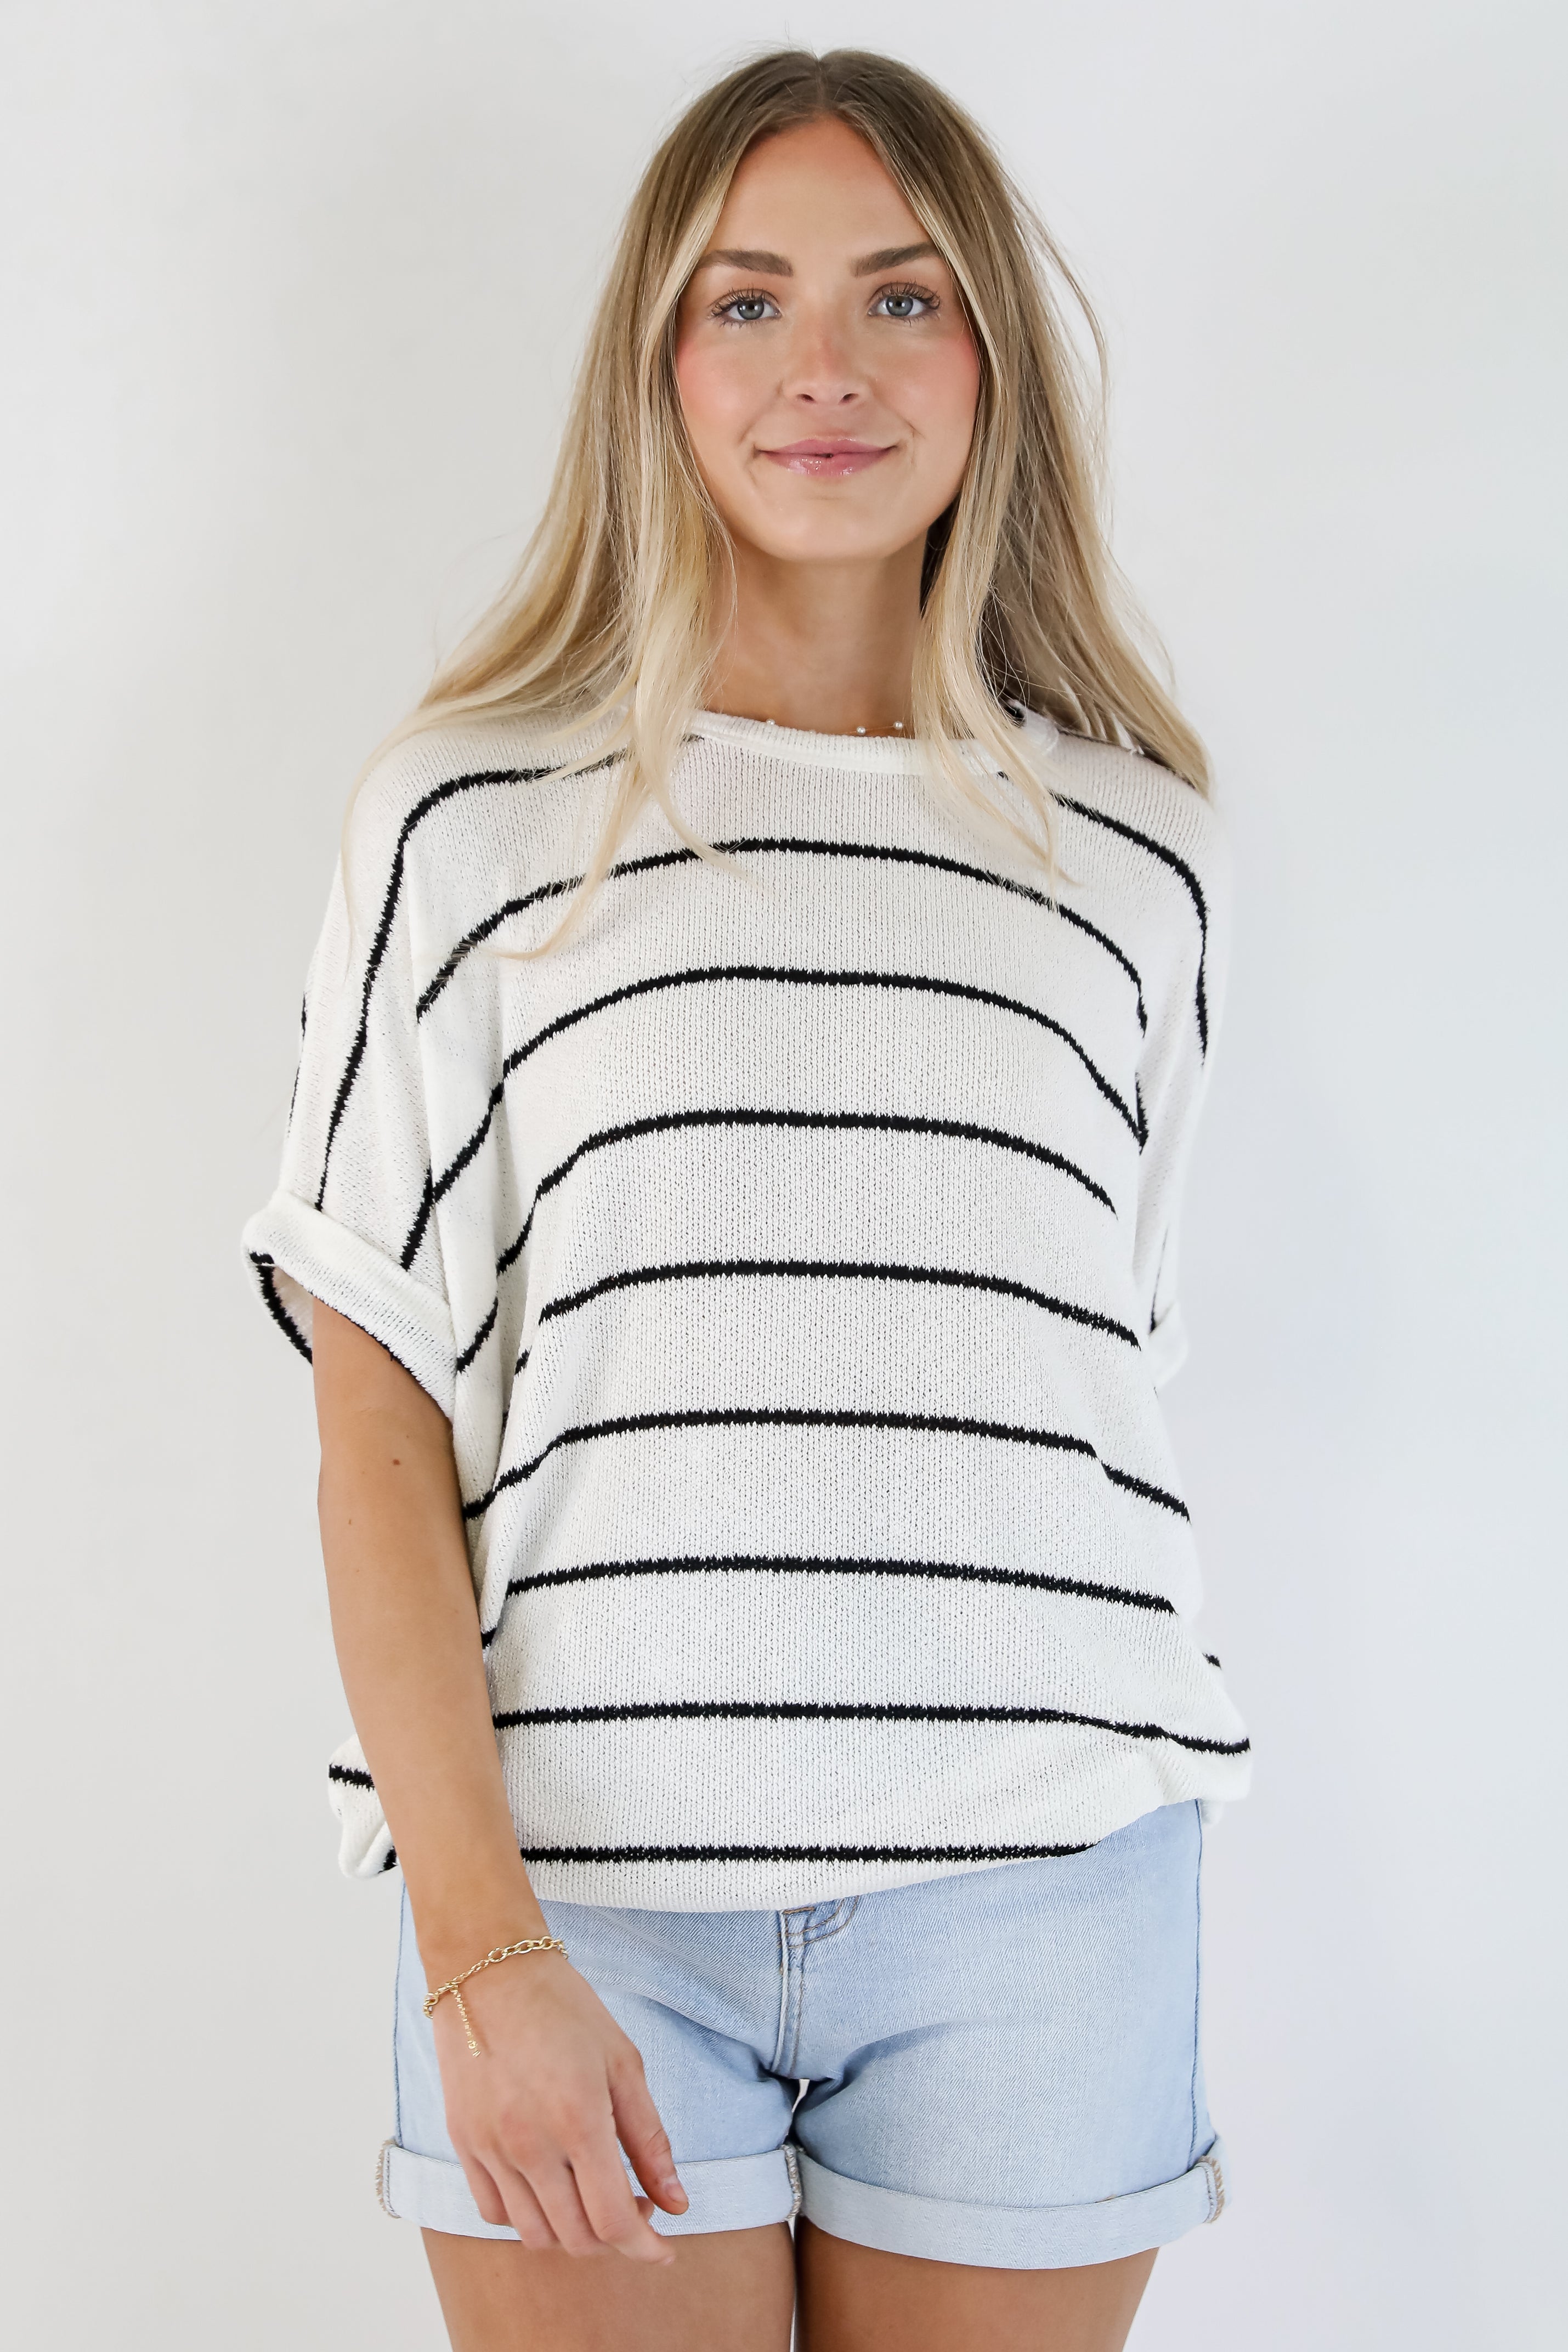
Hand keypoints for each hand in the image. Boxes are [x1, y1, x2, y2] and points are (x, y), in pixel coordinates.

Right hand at [432, 1950, 689, 2261]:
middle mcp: (530, 2144)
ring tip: (592, 2194)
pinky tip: (549, 2185)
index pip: (614, 2220)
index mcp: (578, 2119)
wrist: (489, 1971)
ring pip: (535, 2235)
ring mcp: (490, 2148)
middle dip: (616, 2238)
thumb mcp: (622, 2062)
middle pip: (577, 2237)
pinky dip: (527, 2217)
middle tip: (635, 2204)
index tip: (664, 2247)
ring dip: (572, 2232)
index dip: (645, 2247)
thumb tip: (676, 2204)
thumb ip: (650, 2139)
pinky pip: (494, 2212)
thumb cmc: (564, 2008)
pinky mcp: (464, 2144)